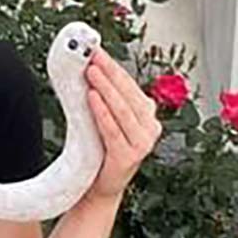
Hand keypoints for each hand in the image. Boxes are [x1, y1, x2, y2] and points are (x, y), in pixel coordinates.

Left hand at [84, 46, 162, 202]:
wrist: (97, 187)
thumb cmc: (100, 150)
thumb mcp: (105, 119)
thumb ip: (104, 98)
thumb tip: (88, 68)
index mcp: (145, 115)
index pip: (129, 84)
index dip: (113, 66)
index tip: (97, 51)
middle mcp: (149, 127)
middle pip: (127, 93)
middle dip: (109, 72)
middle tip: (92, 56)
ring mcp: (142, 143)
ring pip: (122, 109)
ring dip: (106, 88)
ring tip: (91, 72)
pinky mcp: (128, 157)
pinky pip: (113, 129)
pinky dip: (102, 112)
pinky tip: (92, 98)